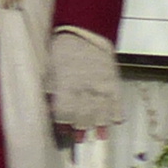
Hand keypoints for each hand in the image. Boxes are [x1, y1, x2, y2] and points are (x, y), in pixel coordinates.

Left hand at [46, 25, 123, 141]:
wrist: (85, 30)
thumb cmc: (63, 49)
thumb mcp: (50, 69)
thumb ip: (52, 90)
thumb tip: (52, 110)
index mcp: (65, 85)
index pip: (65, 114)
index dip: (63, 123)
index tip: (63, 128)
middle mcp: (84, 89)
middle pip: (83, 118)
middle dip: (81, 129)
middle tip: (79, 137)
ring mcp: (101, 86)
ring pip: (101, 114)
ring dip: (99, 126)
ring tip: (98, 136)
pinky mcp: (114, 82)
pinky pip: (118, 103)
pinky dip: (116, 114)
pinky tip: (113, 121)